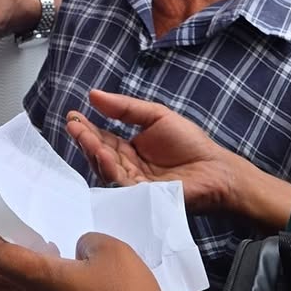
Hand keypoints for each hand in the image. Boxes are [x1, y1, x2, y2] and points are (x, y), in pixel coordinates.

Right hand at [66, 90, 253, 213]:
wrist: (216, 168)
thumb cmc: (191, 143)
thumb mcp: (155, 116)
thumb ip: (125, 108)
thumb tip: (94, 94)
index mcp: (129, 150)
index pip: (102, 139)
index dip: (87, 128)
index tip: (73, 115)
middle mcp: (127, 168)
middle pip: (99, 155)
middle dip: (85, 139)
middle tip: (74, 124)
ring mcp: (133, 184)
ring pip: (106, 170)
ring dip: (94, 152)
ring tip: (86, 136)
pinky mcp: (141, 196)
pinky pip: (121, 184)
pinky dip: (111, 169)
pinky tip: (103, 154)